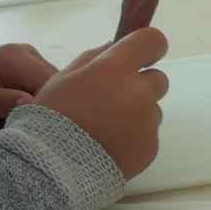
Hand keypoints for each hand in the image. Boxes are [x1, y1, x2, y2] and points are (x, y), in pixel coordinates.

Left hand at [0, 44, 56, 127]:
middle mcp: (29, 53)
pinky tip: (37, 111)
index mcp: (15, 56)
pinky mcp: (36, 69)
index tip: (41, 123)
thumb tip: (32, 103)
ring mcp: (35, 59)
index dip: (48, 103)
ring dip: (50, 103)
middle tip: (39, 124)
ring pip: (56, 85)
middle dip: (51, 104)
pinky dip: (46, 100)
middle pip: (55, 81)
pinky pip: (50, 86)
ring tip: (37, 119)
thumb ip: (5, 102)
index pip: (45, 80)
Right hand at [34, 28, 168, 178]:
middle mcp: (138, 92)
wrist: (55, 168)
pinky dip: (135, 137)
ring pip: (153, 109)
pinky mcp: (151, 147)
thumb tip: (112, 46)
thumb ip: (92, 59)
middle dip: (141, 84)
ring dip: (138, 113)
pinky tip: (110, 145)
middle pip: (159, 79)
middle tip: (113, 100)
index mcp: (115, 69)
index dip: (149, 46)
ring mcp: (147, 122)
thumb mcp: (62, 79)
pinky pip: (149, 134)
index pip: (153, 41)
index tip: (142, 55)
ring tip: (107, 128)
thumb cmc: (52, 118)